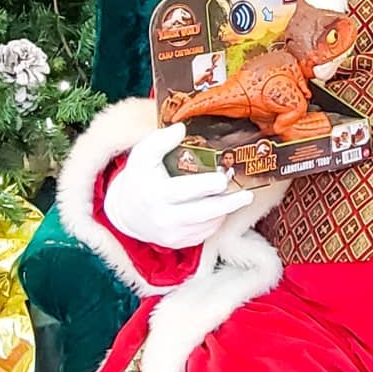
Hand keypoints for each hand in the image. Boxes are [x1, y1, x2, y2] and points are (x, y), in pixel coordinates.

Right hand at [103, 123, 253, 248]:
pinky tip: (221, 207)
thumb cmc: (139, 177)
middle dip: (228, 204)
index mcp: (156, 193)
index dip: (206, 186)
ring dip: (224, 210)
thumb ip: (160, 139)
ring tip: (237, 196)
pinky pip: (204, 233)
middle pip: (202, 213)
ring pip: (207, 224)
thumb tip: (181, 129)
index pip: (184, 191)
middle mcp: (163, 217)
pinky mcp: (177, 242)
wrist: (125, 211)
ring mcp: (171, 233)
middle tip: (247, 195)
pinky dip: (216, 220)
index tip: (222, 178)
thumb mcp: (142, 154)